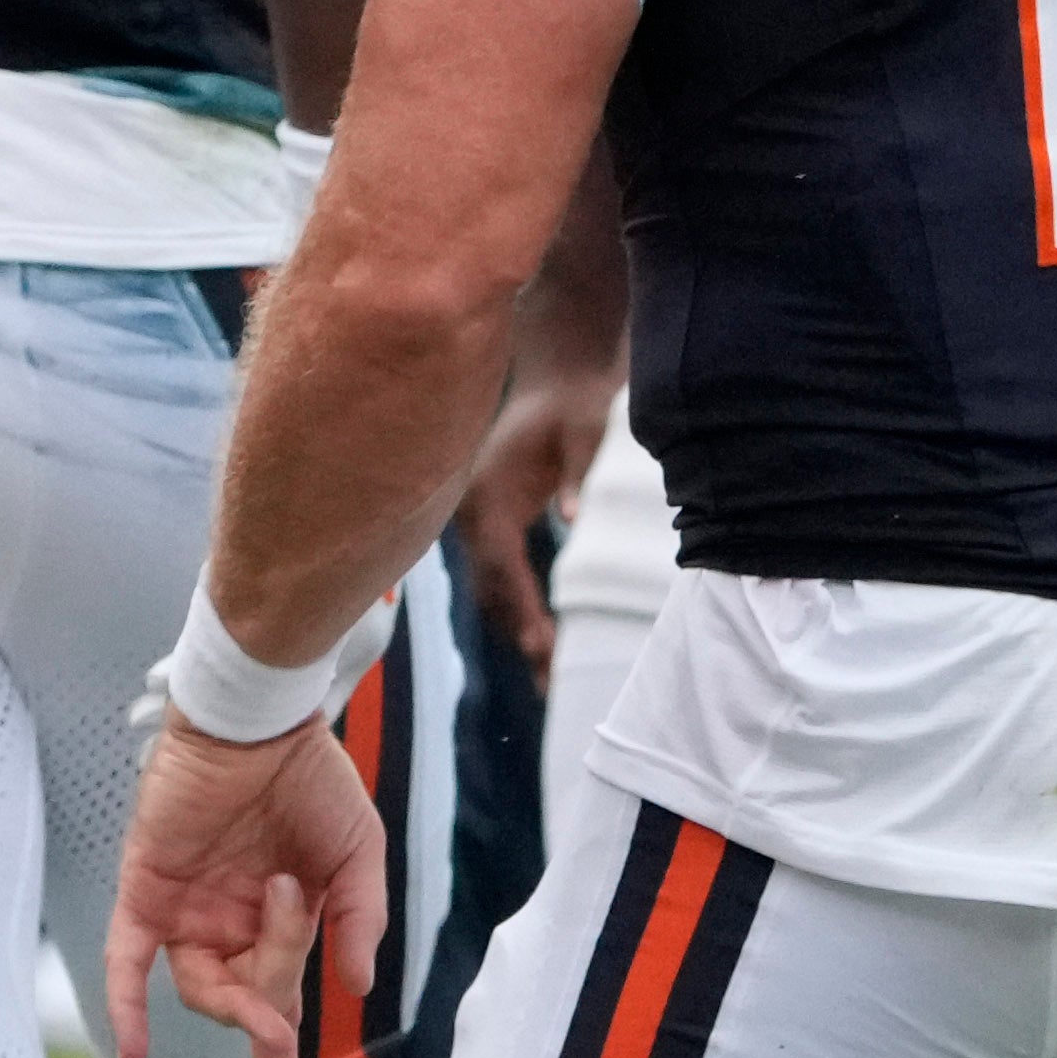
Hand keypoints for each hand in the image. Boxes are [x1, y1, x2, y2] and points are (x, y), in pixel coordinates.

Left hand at [105, 708, 389, 1057]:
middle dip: (279, 977)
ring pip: (203, 986)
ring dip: (241, 971)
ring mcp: (186, 911)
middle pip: (250, 997)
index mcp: (279, 925)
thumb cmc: (311, 778)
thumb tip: (357, 990)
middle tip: (299, 903)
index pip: (278, 1011)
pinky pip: (128, 961)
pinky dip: (127, 1005)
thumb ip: (359, 920)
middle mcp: (229, 927)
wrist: (259, 718)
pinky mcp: (148, 891)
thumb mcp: (357, 853)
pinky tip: (134, 1048)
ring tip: (280, 892)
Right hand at [454, 362, 609, 683]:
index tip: (539, 643)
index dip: (517, 603)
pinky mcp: (490, 524)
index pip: (498, 558)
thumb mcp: (585, 431)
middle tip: (548, 676)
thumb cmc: (575, 404)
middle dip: (517, 629)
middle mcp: (472, 510)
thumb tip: (572, 518)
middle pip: (488, 583)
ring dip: (515, 627)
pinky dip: (515, 607)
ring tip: (548, 675)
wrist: (559, 381)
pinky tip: (539, 640)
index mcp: (487, 489)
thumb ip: (577, 474)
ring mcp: (476, 519)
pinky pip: (497, 575)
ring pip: (488, 587)